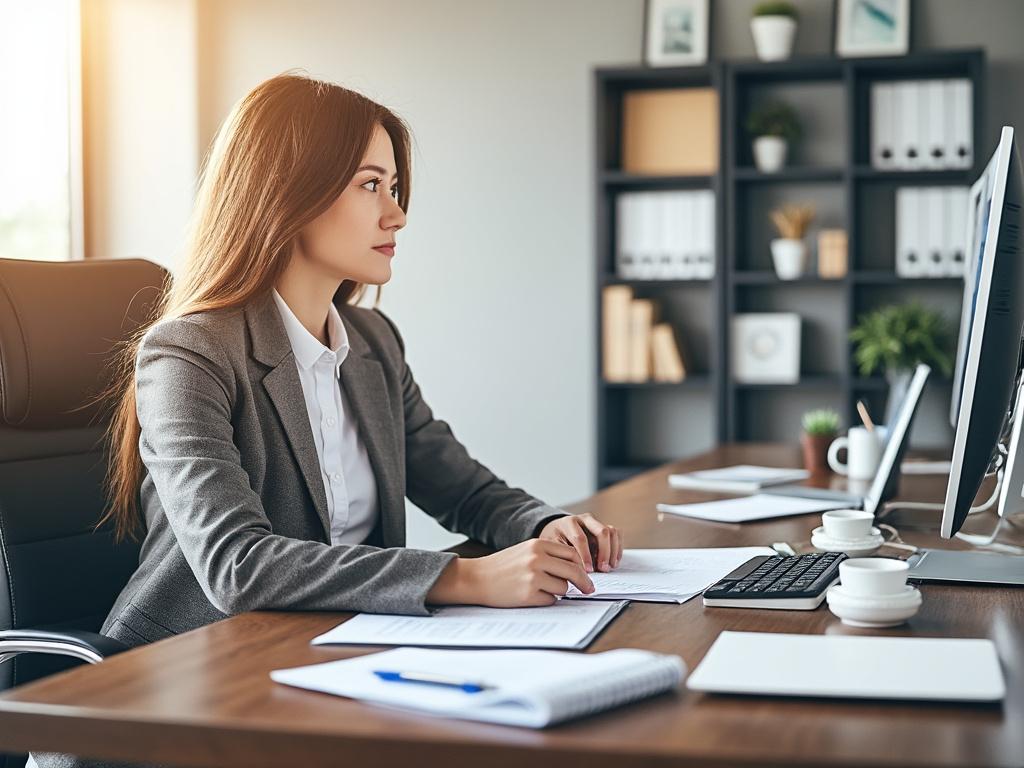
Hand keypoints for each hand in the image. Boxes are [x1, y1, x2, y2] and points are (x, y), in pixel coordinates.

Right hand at [426, 539, 593, 606]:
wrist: (477, 578)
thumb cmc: (503, 566)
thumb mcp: (526, 551)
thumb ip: (549, 556)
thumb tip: (577, 569)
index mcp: (538, 544)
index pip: (572, 554)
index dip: (582, 566)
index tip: (587, 576)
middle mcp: (537, 558)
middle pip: (573, 571)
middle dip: (584, 582)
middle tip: (589, 590)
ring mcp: (533, 577)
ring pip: (563, 588)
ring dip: (558, 592)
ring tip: (540, 589)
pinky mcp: (528, 594)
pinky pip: (551, 600)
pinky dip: (546, 600)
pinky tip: (531, 596)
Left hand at [538, 513, 622, 572]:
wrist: (557, 530)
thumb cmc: (555, 540)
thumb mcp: (552, 546)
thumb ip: (562, 555)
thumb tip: (574, 571)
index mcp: (569, 523)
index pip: (581, 538)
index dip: (585, 556)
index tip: (588, 571)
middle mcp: (585, 519)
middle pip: (602, 531)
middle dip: (604, 552)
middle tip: (603, 569)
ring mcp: (596, 522)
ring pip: (612, 532)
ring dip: (613, 551)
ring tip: (609, 567)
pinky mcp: (604, 527)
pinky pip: (617, 534)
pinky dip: (617, 549)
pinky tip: (613, 562)